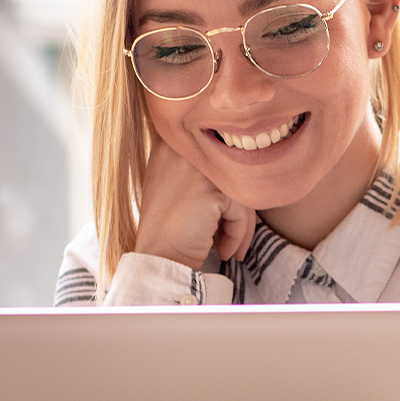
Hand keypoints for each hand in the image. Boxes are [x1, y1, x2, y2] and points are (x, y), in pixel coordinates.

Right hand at [135, 139, 256, 268]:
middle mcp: (184, 149)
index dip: (227, 182)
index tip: (224, 212)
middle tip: (234, 235)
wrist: (158, 259)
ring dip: (241, 224)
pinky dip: (237, 235)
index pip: (217, 154)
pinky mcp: (211, 192)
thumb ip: (198, 167)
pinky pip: (240, 212)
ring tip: (230, 247)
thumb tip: (239, 168)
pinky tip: (224, 250)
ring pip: (240, 190)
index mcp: (173, 141)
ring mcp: (197, 169)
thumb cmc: (167, 226)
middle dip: (239, 207)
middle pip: (231, 170)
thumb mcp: (173, 182)